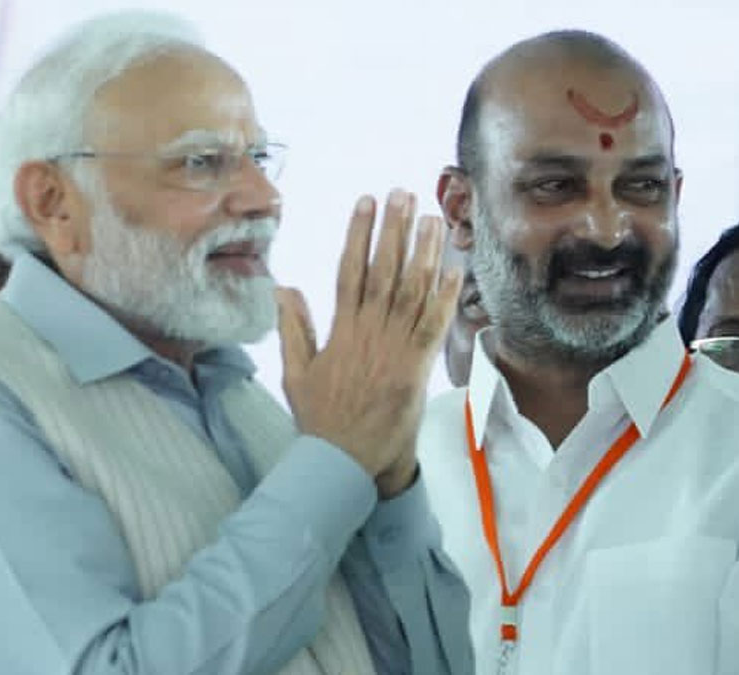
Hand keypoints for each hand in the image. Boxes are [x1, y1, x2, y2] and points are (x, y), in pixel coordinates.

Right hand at [277, 190, 461, 497]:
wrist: (347, 463)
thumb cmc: (321, 420)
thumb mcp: (296, 373)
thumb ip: (293, 328)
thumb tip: (283, 287)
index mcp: (340, 332)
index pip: (349, 271)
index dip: (358, 234)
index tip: (366, 202)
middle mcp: (369, 334)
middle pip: (383, 271)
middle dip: (394, 230)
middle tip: (402, 194)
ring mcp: (395, 350)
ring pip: (412, 292)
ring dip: (423, 252)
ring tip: (431, 217)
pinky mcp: (418, 368)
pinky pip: (435, 326)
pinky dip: (446, 297)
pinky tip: (454, 268)